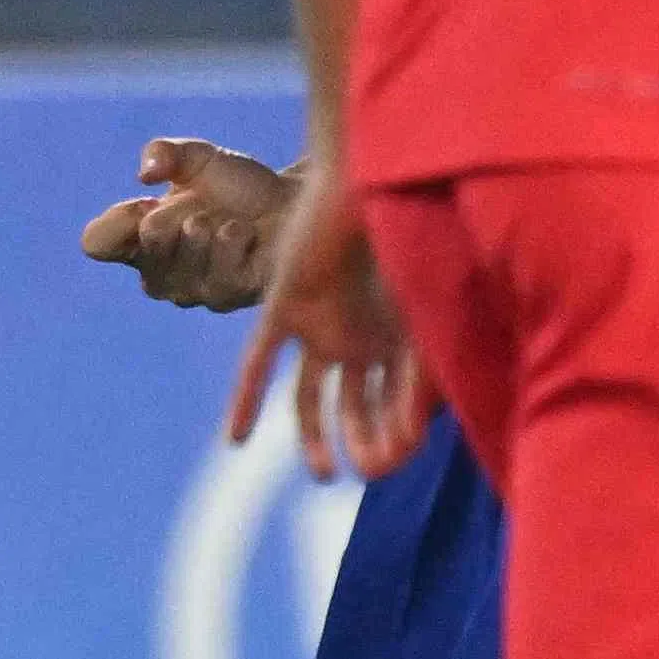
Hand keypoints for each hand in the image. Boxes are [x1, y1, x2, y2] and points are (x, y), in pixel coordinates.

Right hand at [78, 134, 295, 312]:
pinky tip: (248, 235)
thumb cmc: (241, 186)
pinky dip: (235, 243)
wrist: (295, 204)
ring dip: (209, 231)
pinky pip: (220, 274)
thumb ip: (166, 153)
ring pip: (182, 264)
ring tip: (229, 221)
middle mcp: (161, 274)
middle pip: (146, 247)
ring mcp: (194, 292)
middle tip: (201, 208)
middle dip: (177, 216)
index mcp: (140, 240)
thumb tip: (145, 173)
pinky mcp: (230, 299)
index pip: (96, 242)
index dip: (118, 219)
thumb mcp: (199, 158)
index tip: (146, 200)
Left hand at [223, 158, 427, 480]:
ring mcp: (319, 323)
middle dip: (362, 440)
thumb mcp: (423, 323)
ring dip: (312, 436)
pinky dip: (246, 399)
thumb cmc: (411, 243)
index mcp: (398, 338)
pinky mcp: (282, 308)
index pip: (396, 404)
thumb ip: (420, 380)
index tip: (397, 460)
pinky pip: (258, 361)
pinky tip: (235, 440)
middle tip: (363, 471)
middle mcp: (357, 335)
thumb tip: (410, 439)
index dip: (398, 435)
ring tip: (324, 474)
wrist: (370, 183)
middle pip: (355, 405)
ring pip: (309, 395)